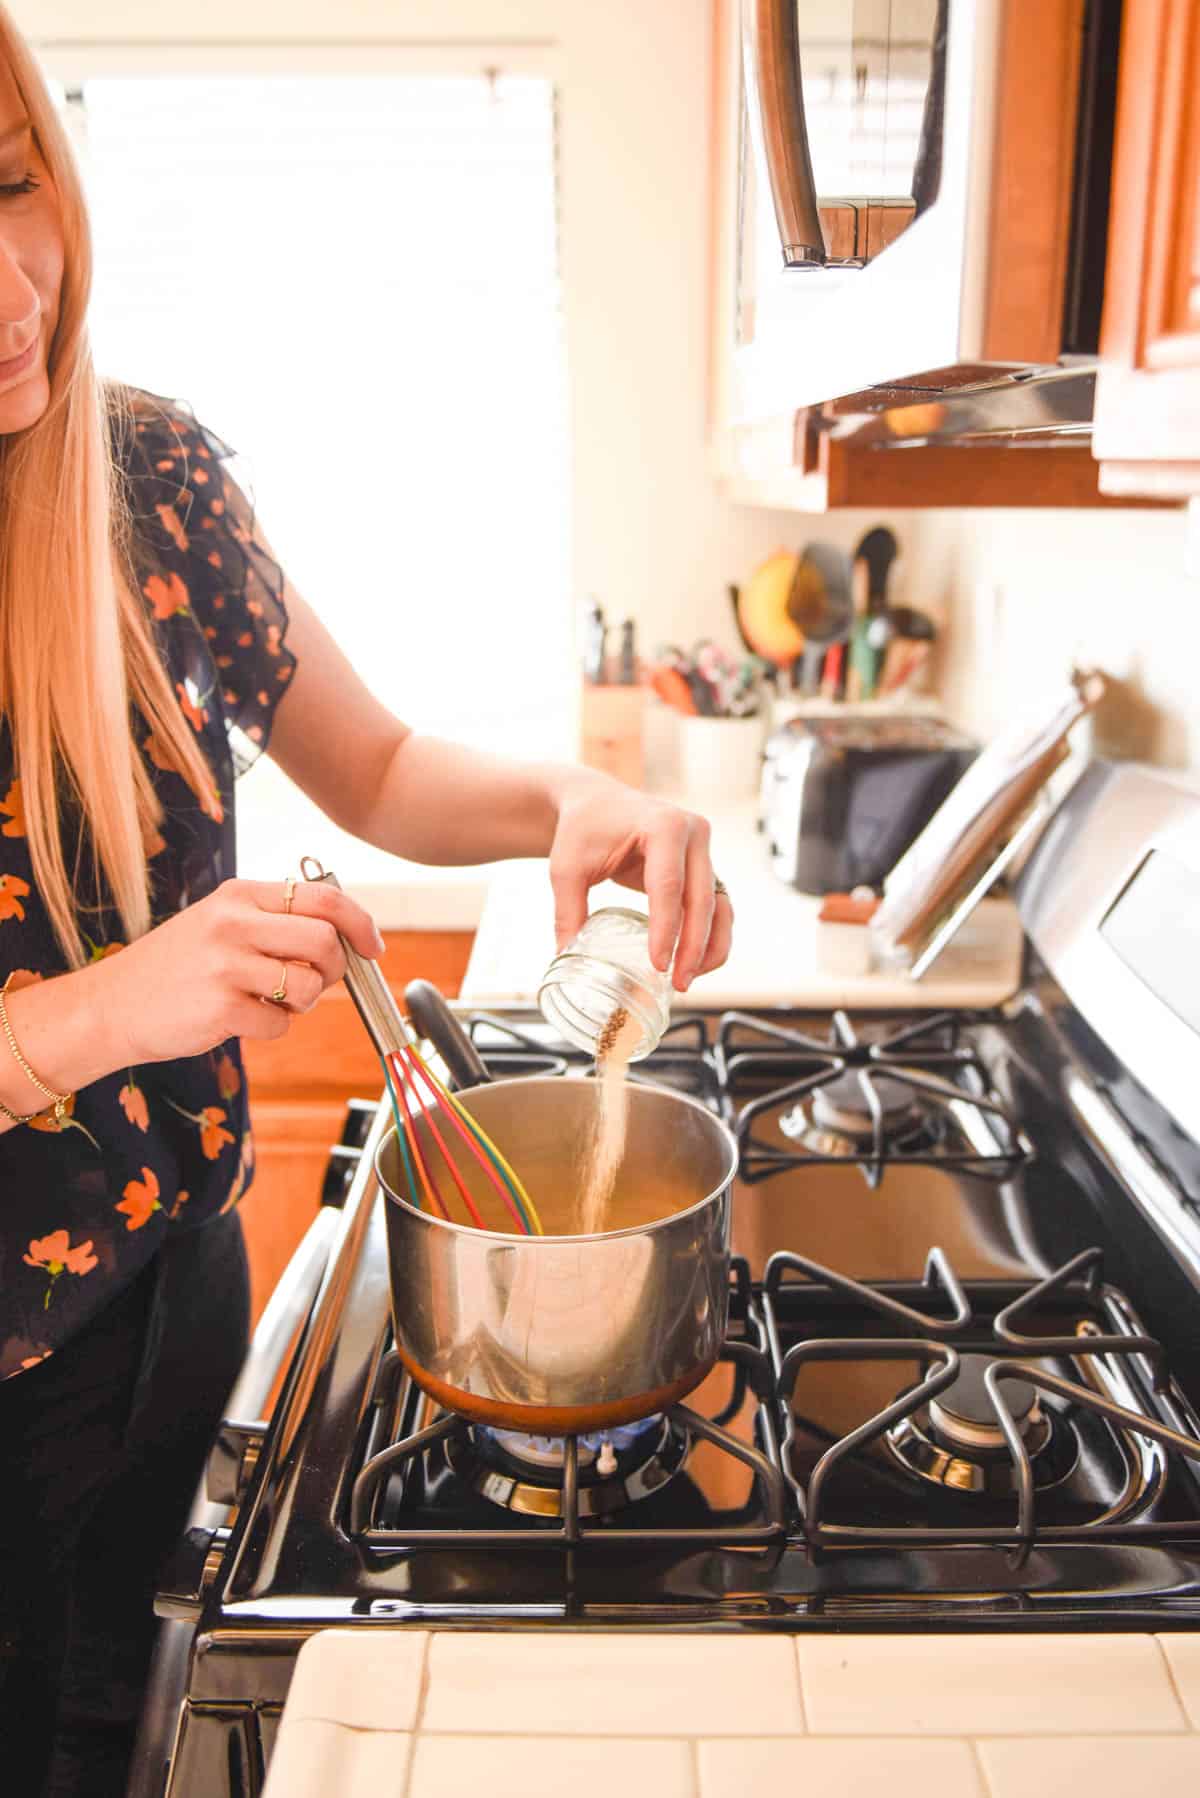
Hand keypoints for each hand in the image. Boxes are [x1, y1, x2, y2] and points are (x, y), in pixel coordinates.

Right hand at [92, 877, 385, 1064]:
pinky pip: (281, 1023)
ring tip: (266, 998)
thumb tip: (346, 938)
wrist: (110, 1006)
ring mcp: (225, 966)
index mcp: (238, 895)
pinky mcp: (220, 1009)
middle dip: (335, 968)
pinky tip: (239, 1018)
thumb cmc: (175, 967)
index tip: (372, 946)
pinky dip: (271, 1027)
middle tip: (315, 981)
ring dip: (301, 1002)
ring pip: (309, 986)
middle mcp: (233, 923)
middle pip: (326, 940)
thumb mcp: (219, 922)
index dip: (360, 922)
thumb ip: (274, 922)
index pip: (323, 896)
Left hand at [549, 773, 731, 989]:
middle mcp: (693, 833)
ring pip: (718, 905)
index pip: (668, 885)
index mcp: (663, 825)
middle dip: (693, 946)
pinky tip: (695, 963)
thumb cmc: (583, 828)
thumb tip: (567, 958)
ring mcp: (703, 849)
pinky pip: (716, 905)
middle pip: (701, 899)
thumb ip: (568, 912)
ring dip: (710, 946)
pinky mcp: (704, 865)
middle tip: (679, 983)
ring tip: (688, 980)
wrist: (596, 802)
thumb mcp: (567, 868)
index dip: (666, 929)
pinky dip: (711, 935)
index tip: (658, 964)